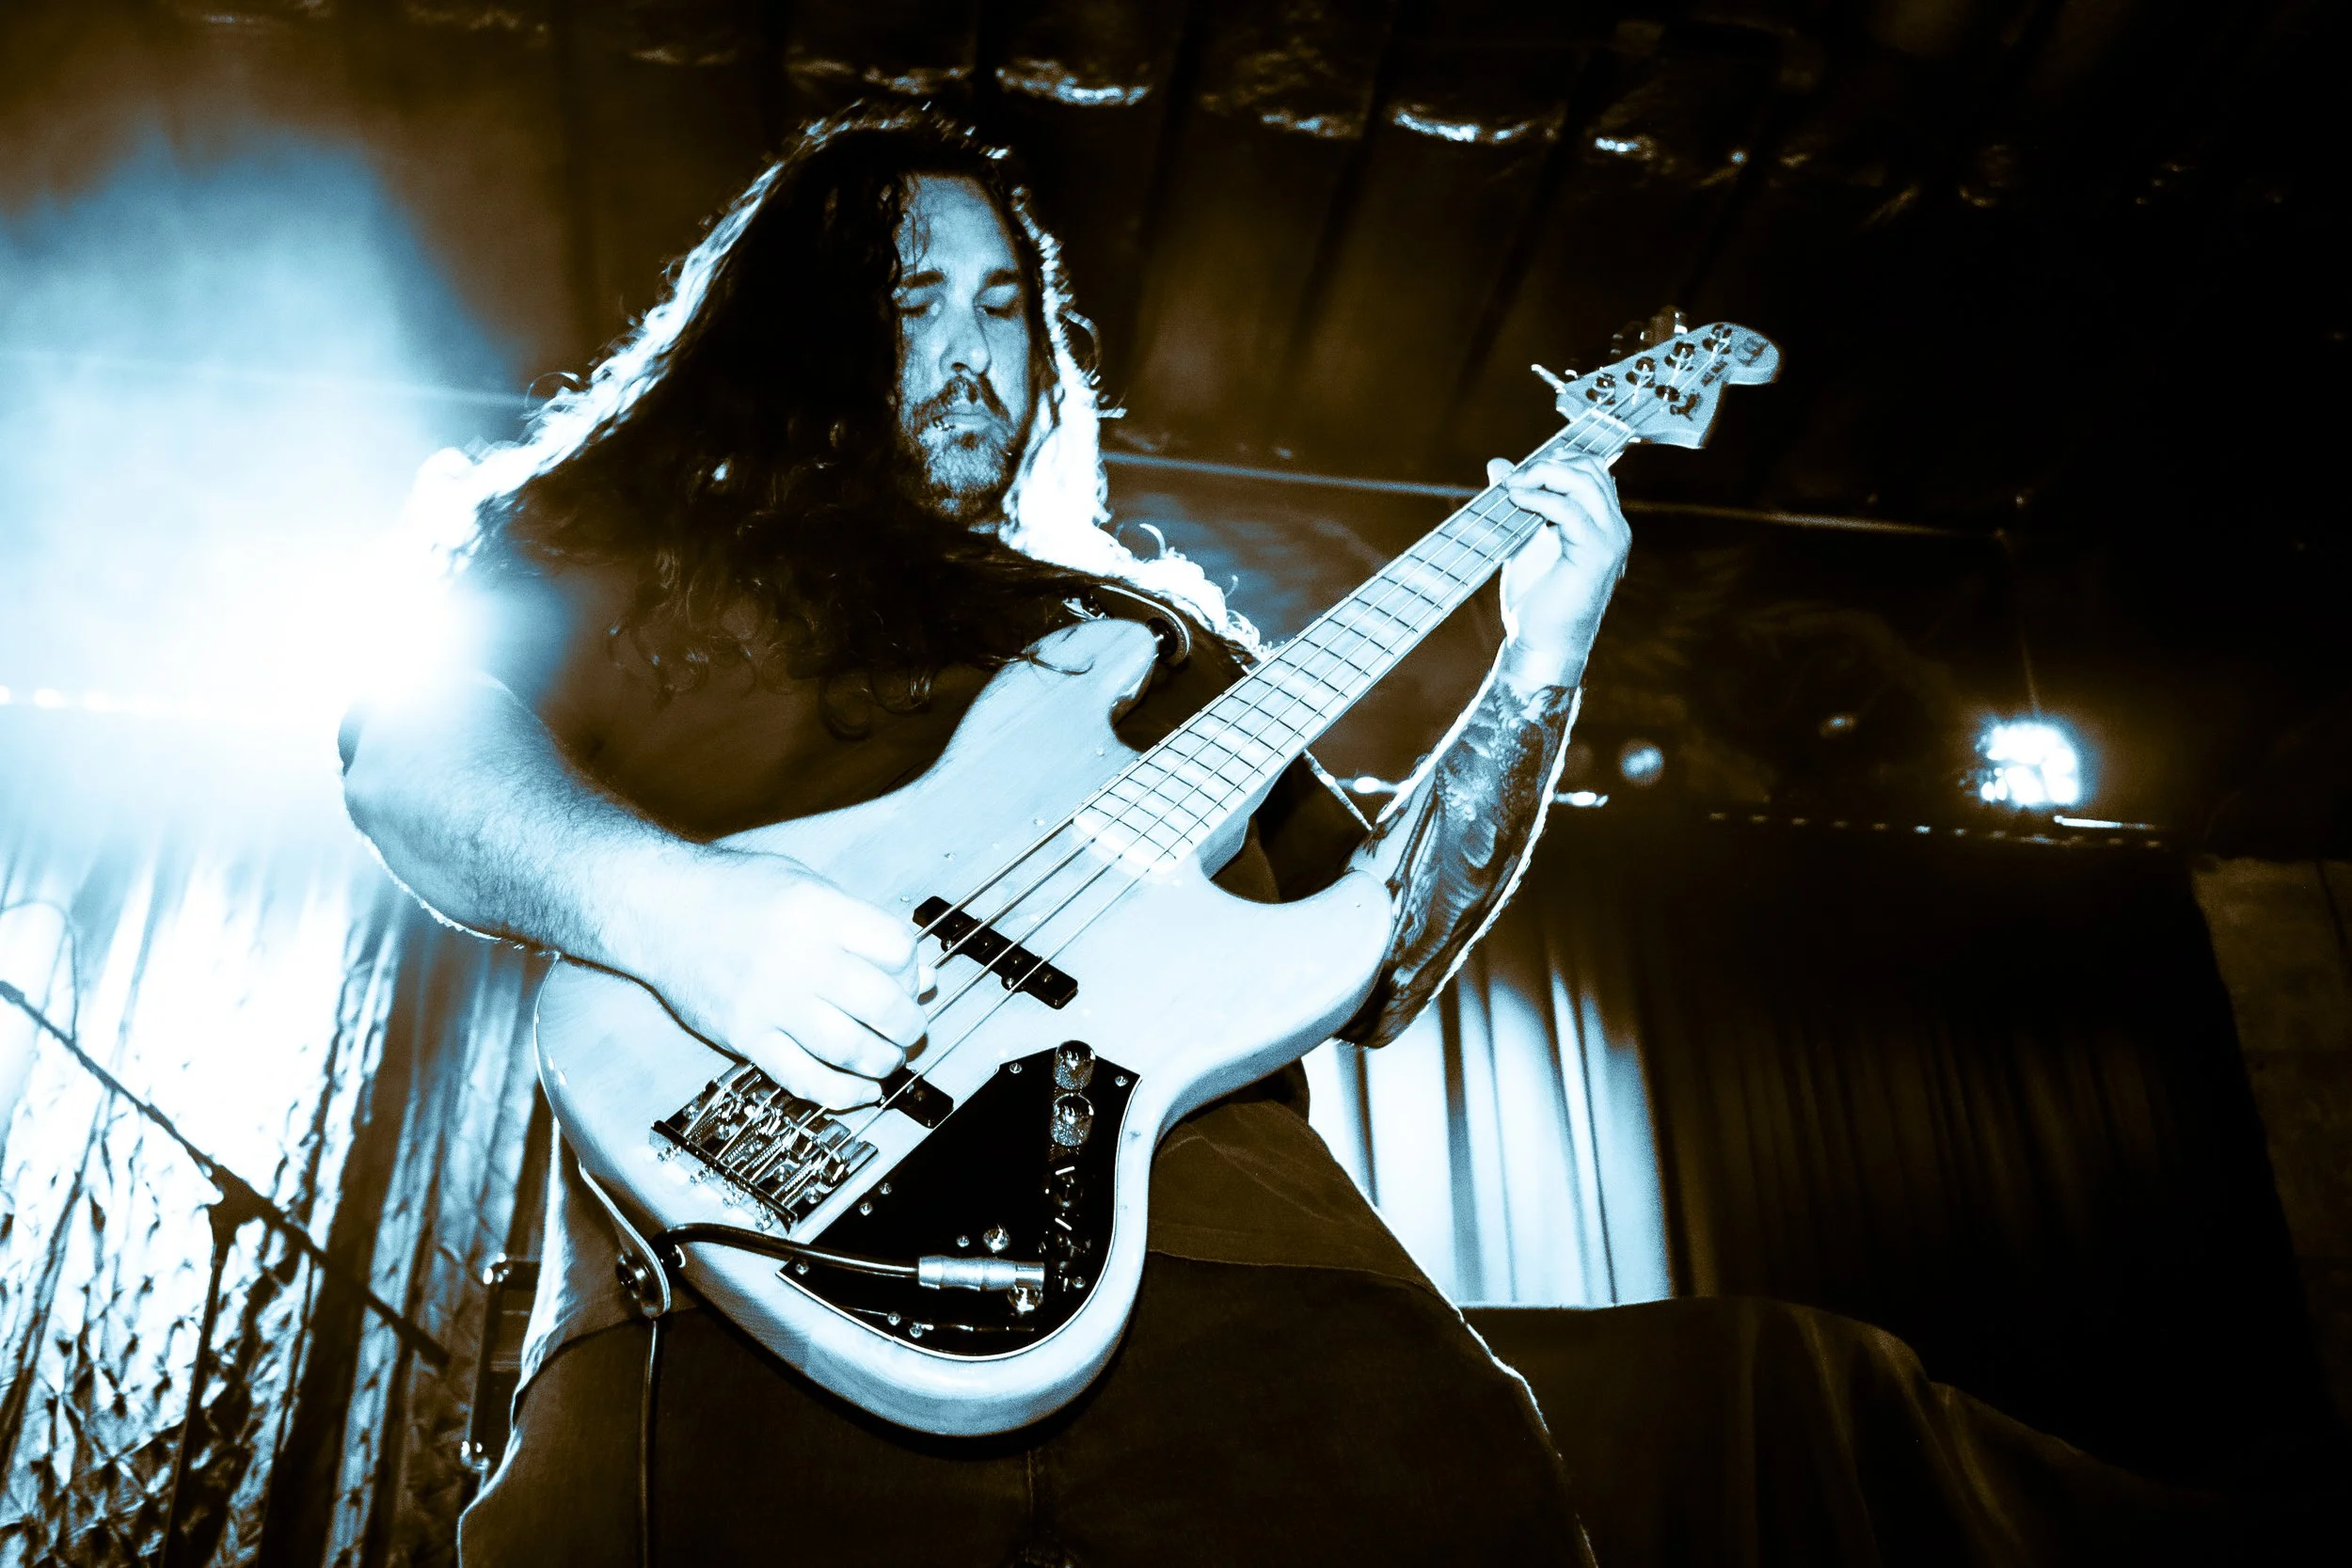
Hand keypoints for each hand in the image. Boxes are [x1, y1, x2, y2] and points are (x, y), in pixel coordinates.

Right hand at [630, 847, 928, 1109]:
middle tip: (911, 1028)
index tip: (909, 975)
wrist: (657, 908)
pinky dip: (841, 1093)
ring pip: (850, 1048)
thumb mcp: (805, 883)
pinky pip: (803, 1078)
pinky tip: (861, 1092)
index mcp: (818, 910)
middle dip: (909, 1024)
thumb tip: (921, 975)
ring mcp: (770, 1000)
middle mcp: (798, 957)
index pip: (897, 948)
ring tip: (888, 1057)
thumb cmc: (734, 890)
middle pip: (881, 1003)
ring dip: (882, 1061)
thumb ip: (863, 926)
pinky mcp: (745, 1036)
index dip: (913, 966)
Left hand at [1486, 454, 1630, 687]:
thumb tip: (1499, 465)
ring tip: (1513, 487)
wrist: (1542, 643)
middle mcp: (1614, 527)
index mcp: (1603, 522)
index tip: (1518, 473)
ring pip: (1584, 482)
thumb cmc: (1535, 599)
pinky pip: (1569, 510)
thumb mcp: (1522, 538)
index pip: (1591, 470)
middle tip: (1514, 479)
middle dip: (1549, 464)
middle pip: (1590, 469)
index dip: (1556, 461)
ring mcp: (1610, 539)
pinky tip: (1517, 500)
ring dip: (1543, 476)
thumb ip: (1518, 500)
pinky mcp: (1596, 553)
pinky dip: (1539, 499)